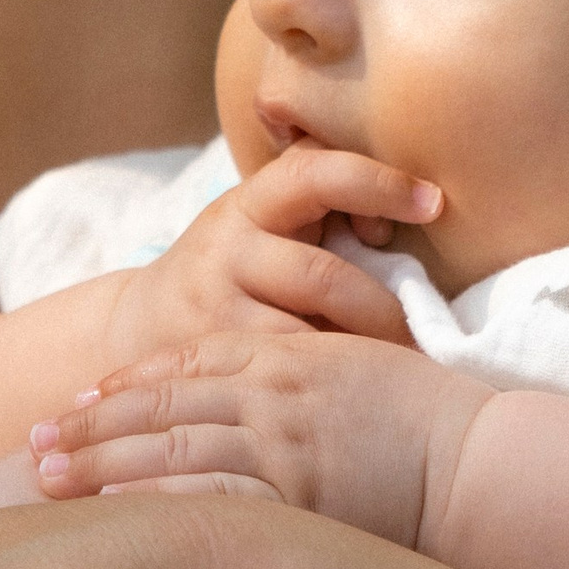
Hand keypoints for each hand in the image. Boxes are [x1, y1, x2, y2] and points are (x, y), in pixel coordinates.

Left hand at [33, 321, 488, 550]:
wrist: (483, 462)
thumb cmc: (428, 418)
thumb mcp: (353, 367)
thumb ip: (292, 373)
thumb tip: (244, 395)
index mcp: (284, 356)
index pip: (183, 363)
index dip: (122, 383)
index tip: (76, 401)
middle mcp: (273, 394)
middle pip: (158, 406)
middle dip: (88, 425)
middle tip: (31, 445)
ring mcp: (282, 447)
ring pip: (171, 451)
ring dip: (101, 467)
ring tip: (47, 482)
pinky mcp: (299, 500)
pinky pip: (213, 503)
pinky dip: (157, 508)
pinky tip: (112, 521)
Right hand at [91, 143, 438, 369]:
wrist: (134, 329)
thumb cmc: (231, 273)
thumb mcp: (261, 225)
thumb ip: (320, 209)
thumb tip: (401, 220)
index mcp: (251, 203)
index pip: (315, 173)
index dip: (377, 182)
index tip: (434, 202)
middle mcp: (228, 248)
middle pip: (324, 276)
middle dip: (382, 310)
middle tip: (422, 335)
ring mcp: (215, 308)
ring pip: (306, 335)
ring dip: (359, 355)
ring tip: (396, 372)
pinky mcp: (213, 362)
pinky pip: (284, 375)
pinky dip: (325, 383)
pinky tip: (350, 396)